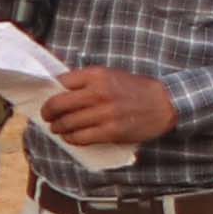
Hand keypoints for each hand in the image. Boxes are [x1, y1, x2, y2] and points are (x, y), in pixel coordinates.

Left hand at [41, 67, 180, 151]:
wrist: (166, 103)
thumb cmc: (135, 89)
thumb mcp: (111, 75)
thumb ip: (87, 81)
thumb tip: (58, 89)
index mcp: (97, 75)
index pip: (60, 82)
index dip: (50, 92)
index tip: (47, 97)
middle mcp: (98, 93)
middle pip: (58, 104)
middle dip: (47, 112)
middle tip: (46, 116)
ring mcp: (105, 113)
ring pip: (67, 123)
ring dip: (57, 127)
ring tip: (57, 128)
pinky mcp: (112, 131)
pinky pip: (81, 137)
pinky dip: (71, 138)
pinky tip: (70, 137)